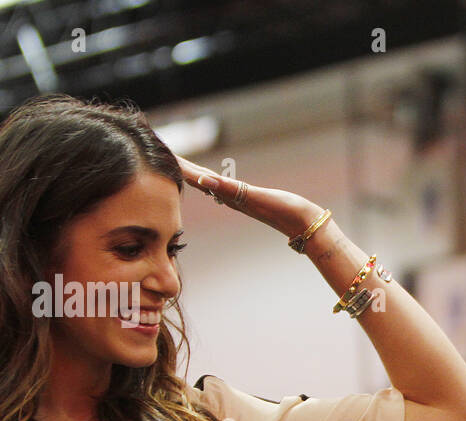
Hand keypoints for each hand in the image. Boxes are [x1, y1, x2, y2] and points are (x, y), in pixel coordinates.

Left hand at [176, 154, 319, 238]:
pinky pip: (221, 186)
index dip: (179, 165)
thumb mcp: (254, 198)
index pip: (196, 177)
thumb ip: (228, 189)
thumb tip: (202, 181)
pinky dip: (209, 179)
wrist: (304, 223)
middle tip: (162, 152)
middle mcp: (229, 197)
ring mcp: (237, 198)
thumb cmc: (283, 211)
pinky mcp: (247, 198)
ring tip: (178, 164)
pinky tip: (206, 180)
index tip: (160, 153)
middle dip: (181, 166)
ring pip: (208, 182)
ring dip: (192, 172)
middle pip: (198, 178)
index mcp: (228, 195)